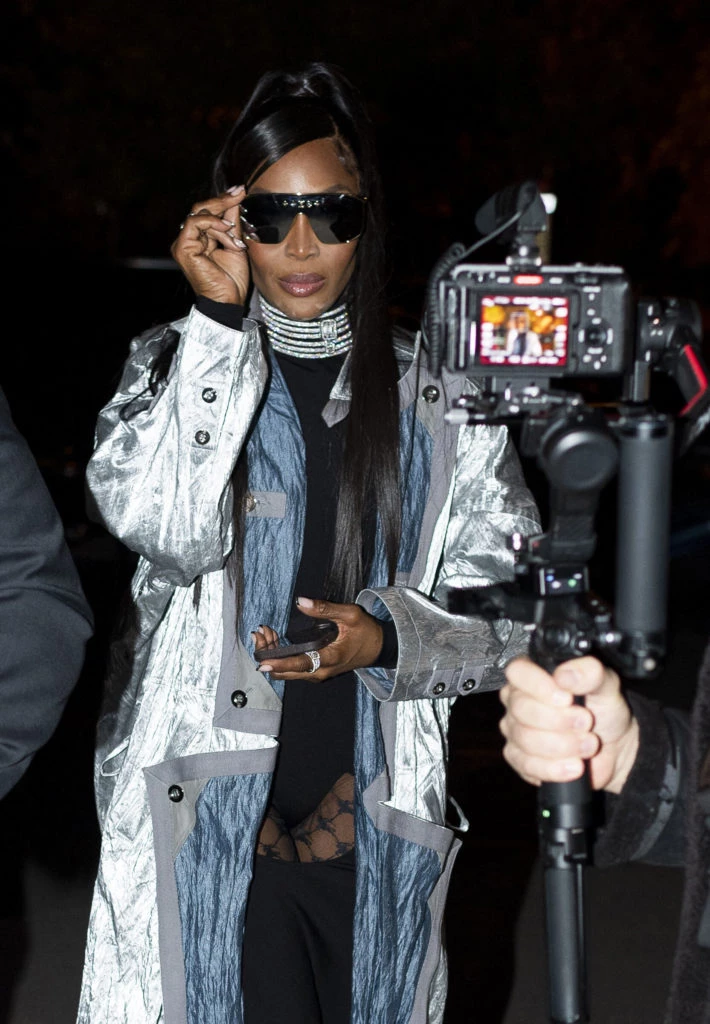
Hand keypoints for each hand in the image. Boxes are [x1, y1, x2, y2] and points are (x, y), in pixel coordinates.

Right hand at [171, 187, 249, 304]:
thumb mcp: (236, 244)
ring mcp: (184, 244)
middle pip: (201, 208)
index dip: (223, 200)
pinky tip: (226, 229)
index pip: (208, 212)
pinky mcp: (182, 248)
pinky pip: (194, 223)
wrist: (229, 300)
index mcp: (200, 239)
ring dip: (222, 221)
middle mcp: (190, 239)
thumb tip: (236, 198)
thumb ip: (232, 223)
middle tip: (239, 193)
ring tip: (234, 234)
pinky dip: (211, 223)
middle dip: (222, 201)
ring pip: (200, 214)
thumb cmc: (232, 279)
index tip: (239, 190)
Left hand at [252, 597, 384, 680]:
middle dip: (268, 654)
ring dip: (272, 655)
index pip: (299, 664)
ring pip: (286, 672)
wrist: (378, 647)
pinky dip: (280, 657)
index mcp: (329, 658)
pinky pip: (292, 669)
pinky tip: (275, 639)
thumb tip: (300, 601)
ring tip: (266, 633)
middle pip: (285, 672)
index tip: (262, 660)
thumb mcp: (350, 614)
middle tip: (261, 633)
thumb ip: (324, 609)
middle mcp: (320, 671)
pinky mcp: (315, 672)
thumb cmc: (366, 631)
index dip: (279, 663)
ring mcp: (317, 674)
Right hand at [499, 656, 639, 793]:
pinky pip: (528, 765)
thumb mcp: (606, 685)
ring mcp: (515, 730)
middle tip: (586, 722)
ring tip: (589, 744)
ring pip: (526, 739)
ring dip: (564, 745)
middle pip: (521, 708)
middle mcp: (518, 700)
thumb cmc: (604, 711)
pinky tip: (575, 766)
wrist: (614, 748)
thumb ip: (590, 673)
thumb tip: (566, 675)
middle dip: (559, 720)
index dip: (539, 686)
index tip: (566, 698)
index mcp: (533, 674)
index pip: (517, 672)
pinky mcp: (520, 759)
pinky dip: (556, 768)